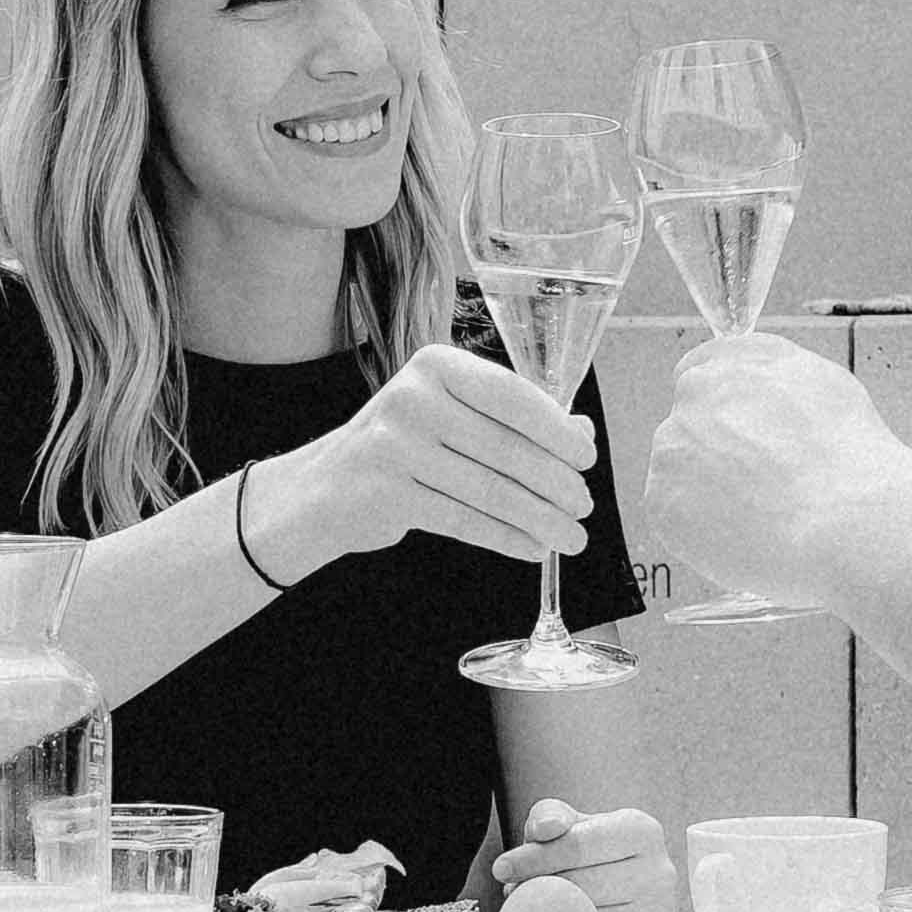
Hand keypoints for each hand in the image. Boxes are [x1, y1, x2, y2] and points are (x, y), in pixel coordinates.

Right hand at [253, 340, 592, 575]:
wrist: (324, 488)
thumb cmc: (404, 446)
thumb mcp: (453, 417)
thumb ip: (513, 419)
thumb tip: (581, 433)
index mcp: (435, 364)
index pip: (512, 395)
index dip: (557, 430)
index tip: (586, 458)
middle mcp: (412, 398)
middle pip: (506, 448)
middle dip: (556, 484)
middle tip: (584, 507)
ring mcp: (394, 446)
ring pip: (490, 490)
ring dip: (540, 518)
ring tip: (571, 538)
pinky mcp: (386, 494)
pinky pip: (464, 521)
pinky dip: (506, 537)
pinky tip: (532, 548)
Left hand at [496, 799, 676, 911]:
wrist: (624, 878)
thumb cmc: (591, 848)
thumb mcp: (570, 821)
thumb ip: (550, 815)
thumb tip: (543, 830)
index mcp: (641, 829)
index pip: (578, 845)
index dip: (533, 858)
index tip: (501, 869)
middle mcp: (659, 870)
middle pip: (581, 885)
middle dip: (537, 888)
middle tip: (512, 891)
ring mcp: (658, 911)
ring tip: (531, 905)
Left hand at [646, 333, 898, 612]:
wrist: (845, 519)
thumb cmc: (850, 458)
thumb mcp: (823, 385)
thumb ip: (773, 378)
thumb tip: (754, 393)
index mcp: (732, 360)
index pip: (700, 374)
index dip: (722, 411)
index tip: (739, 439)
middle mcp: (694, 394)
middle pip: (691, 427)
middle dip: (717, 453)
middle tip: (762, 487)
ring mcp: (672, 449)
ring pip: (681, 473)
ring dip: (708, 492)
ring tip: (762, 516)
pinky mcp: (662, 502)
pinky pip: (677, 517)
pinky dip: (702, 530)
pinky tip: (746, 536)